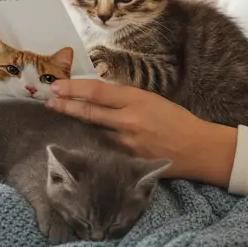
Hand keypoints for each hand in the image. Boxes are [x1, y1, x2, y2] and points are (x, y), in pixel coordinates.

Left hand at [44, 79, 237, 184]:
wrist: (198, 148)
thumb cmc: (177, 120)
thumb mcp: (152, 100)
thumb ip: (125, 100)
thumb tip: (99, 98)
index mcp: (135, 100)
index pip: (97, 92)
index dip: (74, 88)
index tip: (57, 86)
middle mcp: (128, 121)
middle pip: (89, 112)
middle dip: (65, 107)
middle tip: (49, 102)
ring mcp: (127, 143)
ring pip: (93, 133)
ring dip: (76, 127)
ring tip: (60, 120)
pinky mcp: (128, 160)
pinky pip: (105, 151)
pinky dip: (93, 145)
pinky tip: (81, 144)